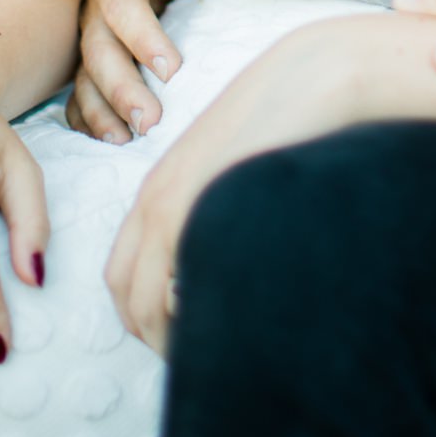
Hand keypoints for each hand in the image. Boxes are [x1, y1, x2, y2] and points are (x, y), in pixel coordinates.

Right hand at [66, 0, 207, 142]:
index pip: (121, 5)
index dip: (143, 37)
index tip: (173, 70)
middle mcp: (95, 7)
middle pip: (98, 49)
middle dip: (121, 88)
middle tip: (151, 121)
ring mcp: (92, 36)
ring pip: (83, 76)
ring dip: (100, 111)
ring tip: (124, 141)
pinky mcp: (95, 59)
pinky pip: (80, 92)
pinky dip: (88, 118)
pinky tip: (107, 138)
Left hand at [103, 32, 332, 351]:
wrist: (311, 76)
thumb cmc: (285, 123)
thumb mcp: (235, 173)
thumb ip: (218, 210)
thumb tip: (226, 259)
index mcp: (161, 190)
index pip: (124, 274)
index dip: (144, 316)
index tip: (180, 337)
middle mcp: (155, 200)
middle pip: (124, 295)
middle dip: (150, 337)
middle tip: (192, 360)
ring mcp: (176, 203)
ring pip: (142, 300)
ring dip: (165, 338)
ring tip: (208, 355)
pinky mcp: (202, 205)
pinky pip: (174, 282)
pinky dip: (186, 317)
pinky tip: (221, 319)